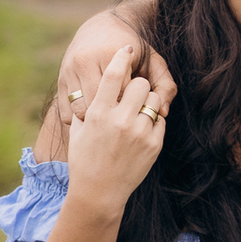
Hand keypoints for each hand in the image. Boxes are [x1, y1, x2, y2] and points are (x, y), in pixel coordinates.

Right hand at [58, 6, 175, 125]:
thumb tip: (164, 113)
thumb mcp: (154, 62)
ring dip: (95, 119)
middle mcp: (85, 60)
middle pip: (100, 103)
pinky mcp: (59, 80)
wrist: (101, 28)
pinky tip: (94, 116)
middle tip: (124, 118)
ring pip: (81, 110)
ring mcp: (68, 70)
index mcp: (108, 54)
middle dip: (113, 115)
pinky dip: (80, 119)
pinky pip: (67, 112)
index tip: (139, 106)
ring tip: (109, 118)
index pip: (123, 93)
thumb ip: (165, 85)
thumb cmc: (134, 50)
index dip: (132, 105)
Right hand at [64, 46, 166, 216]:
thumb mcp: (79, 130)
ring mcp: (139, 132)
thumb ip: (87, 106)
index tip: (127, 48)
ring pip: (155, 99)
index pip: (114, 74)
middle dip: (138, 84)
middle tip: (133, 92)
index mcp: (98, 113)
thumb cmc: (85, 160)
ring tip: (138, 111)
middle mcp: (120, 120)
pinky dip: (154, 120)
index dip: (122, 56)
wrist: (99, 193)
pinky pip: (161, 119)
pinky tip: (142, 129)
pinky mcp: (154, 145)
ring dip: (148, 101)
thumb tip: (96, 84)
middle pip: (140, 83)